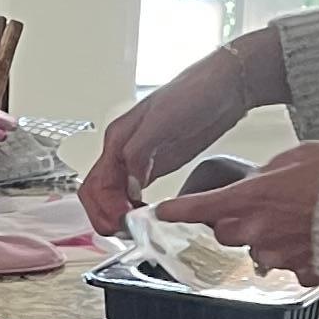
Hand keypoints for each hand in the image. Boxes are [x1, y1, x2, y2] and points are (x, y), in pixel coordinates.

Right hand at [79, 24, 286, 233]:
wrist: (224, 85)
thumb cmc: (194, 93)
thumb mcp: (161, 122)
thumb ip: (139, 154)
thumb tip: (130, 185)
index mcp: (118, 139)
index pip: (95, 184)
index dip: (103, 208)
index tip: (123, 222)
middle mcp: (124, 149)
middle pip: (98, 192)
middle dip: (105, 215)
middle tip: (125, 233)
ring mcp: (140, 157)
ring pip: (114, 194)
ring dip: (118, 215)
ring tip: (135, 229)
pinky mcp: (156, 163)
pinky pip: (134, 191)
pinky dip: (134, 207)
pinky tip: (147, 215)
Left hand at [160, 143, 318, 282]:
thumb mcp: (297, 157)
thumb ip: (268, 172)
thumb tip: (261, 181)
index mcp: (251, 198)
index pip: (201, 208)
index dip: (177, 212)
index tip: (161, 214)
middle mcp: (258, 230)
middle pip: (227, 232)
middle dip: (236, 221)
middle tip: (263, 206)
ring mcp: (279, 255)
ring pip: (258, 250)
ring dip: (269, 237)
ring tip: (301, 219)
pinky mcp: (302, 272)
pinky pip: (289, 266)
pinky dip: (297, 254)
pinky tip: (315, 238)